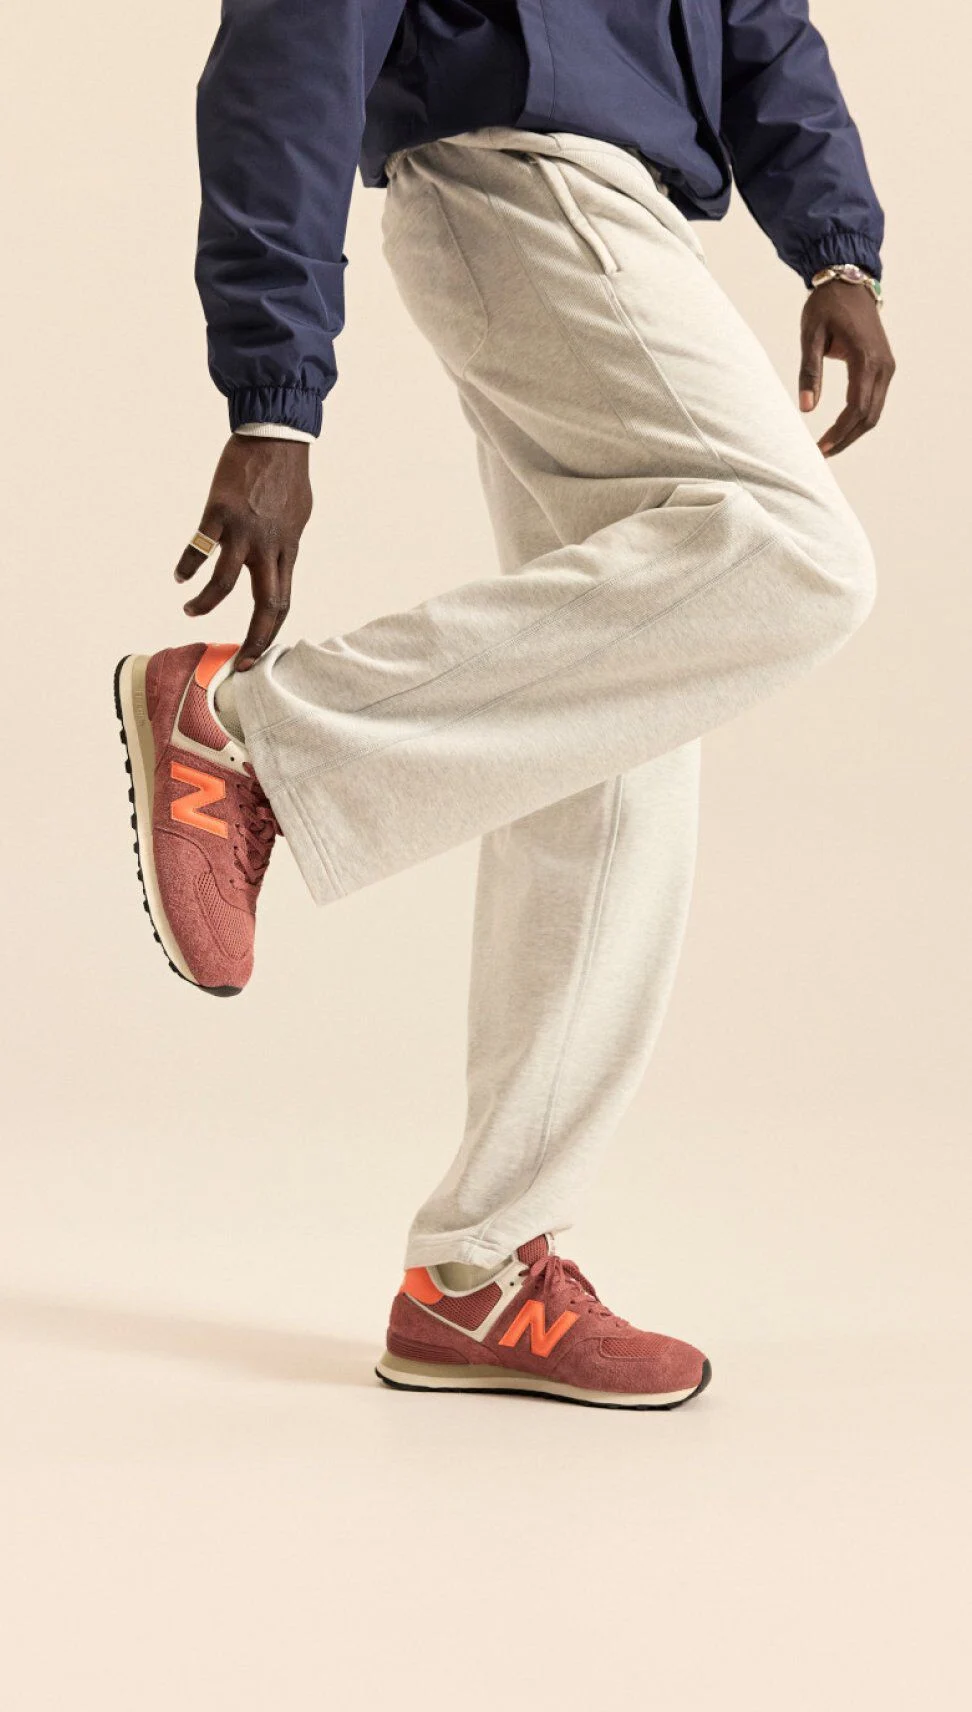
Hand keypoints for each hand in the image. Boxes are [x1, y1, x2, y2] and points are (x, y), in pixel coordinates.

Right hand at [175, 436, 312, 670]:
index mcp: (287, 550)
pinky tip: (180, 575)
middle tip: (235, 661)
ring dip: (206, 603)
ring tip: (191, 610)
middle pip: (264, 606)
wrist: (275, 437)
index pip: (281, 603)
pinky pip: (199, 548)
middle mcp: (268, 547)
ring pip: (225, 583)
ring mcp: (243, 531)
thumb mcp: (297, 518)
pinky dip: (187, 565)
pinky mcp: (219, 512)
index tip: (254, 656)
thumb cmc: (286, 475)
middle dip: (251, 640)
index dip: (269, 634)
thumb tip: (276, 564)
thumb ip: (285, 546)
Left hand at [798, 281, 895, 457]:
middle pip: (869, 416)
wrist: (849, 282)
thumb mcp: (811, 336)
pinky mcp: (885, 366)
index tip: (819, 449)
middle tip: (821, 454)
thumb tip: (806, 409)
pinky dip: (860, 418)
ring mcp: (887, 367)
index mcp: (866, 359)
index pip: (856, 408)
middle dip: (846, 438)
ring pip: (875, 412)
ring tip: (829, 446)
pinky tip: (841, 428)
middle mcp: (883, 366)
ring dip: (854, 432)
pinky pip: (875, 401)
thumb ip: (810, 372)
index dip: (839, 433)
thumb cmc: (826, 306)